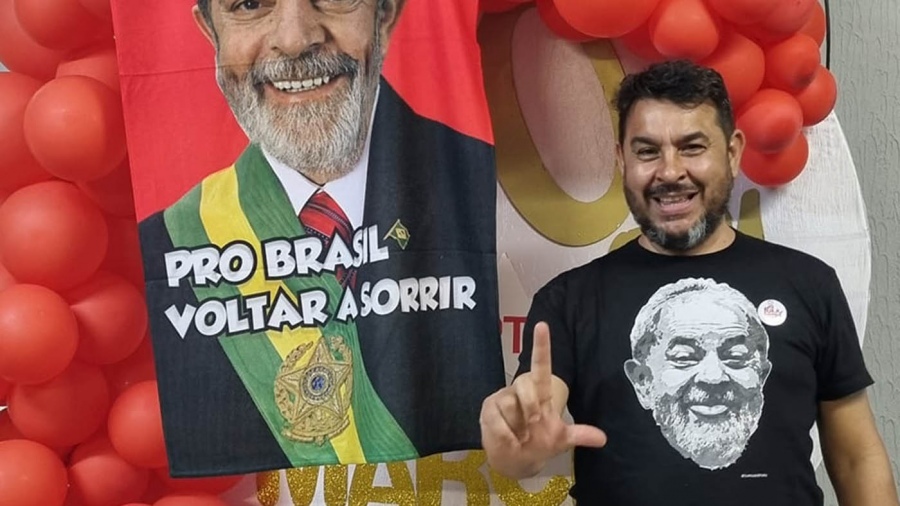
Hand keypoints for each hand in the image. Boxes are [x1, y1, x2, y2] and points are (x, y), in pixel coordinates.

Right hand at [480, 322, 606, 477]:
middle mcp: (521, 390)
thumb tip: (603, 439)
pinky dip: (505, 435)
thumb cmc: (538, 443)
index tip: (542, 325)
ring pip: (509, 405)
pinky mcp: (488, 408)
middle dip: (530, 409)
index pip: (542, 365)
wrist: (515, 460)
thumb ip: (579, 435)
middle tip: (532, 429)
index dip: (542, 346)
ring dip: (517, 428)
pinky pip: (496, 418)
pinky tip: (508, 440)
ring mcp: (503, 398)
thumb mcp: (561, 440)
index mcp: (541, 392)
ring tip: (519, 438)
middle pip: (525, 384)